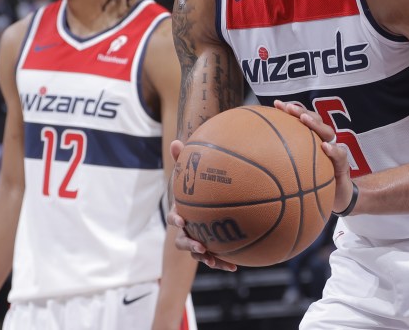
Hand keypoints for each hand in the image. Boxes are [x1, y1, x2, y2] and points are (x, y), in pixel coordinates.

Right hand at [167, 140, 237, 271]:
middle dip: (190, 245)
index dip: (175, 220)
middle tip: (200, 246)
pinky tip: (235, 266)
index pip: (174, 218)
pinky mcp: (211, 248)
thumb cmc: (194, 188)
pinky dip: (222, 263)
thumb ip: (182, 160)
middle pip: (182, 240)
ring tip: (214, 260)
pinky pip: (215, 257)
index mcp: (182, 213)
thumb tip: (175, 142)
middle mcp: (188, 229)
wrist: (205, 205)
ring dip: (205, 258)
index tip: (181, 220)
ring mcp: (198, 240)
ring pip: (197, 253)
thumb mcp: (188, 174)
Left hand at [273, 100, 354, 214]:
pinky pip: (340, 154)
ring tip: (304, 119)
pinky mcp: (342, 163)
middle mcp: (322, 140)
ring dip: (315, 124)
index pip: (301, 119)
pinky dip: (334, 149)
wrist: (335, 196)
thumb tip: (255, 156)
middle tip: (289, 108)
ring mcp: (333, 150)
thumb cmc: (312, 180)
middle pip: (314, 119)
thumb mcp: (294, 170)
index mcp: (310, 138)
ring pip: (327, 131)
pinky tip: (325, 147)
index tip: (276, 104)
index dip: (290, 110)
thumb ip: (281, 160)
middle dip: (301, 111)